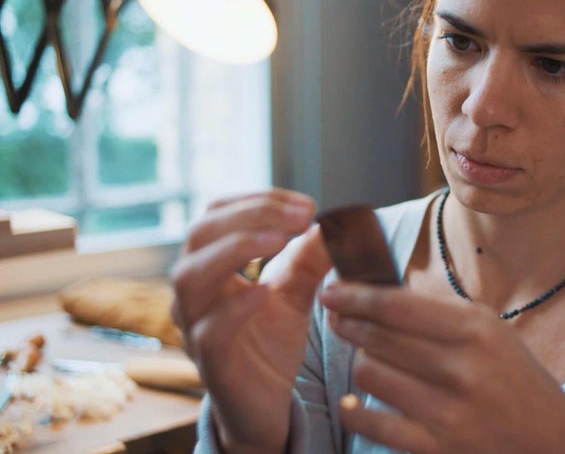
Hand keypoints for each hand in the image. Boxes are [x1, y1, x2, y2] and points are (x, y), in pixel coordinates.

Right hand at [170, 189, 331, 453]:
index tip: (306, 205)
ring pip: (191, 276)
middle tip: (301, 215)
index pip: (219, 214)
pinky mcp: (210, 363)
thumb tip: (335, 219)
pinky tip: (263, 291)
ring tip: (278, 239)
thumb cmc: (271, 342)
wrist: (266, 403)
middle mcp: (195, 290)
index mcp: (212, 264)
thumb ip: (311, 257)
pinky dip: (234, 307)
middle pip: (202, 234)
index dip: (259, 200)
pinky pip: (209, 331)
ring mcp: (196, 326)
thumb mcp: (296, 291)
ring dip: (236, 248)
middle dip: (252, 215)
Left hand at [320, 283, 564, 453]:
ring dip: (360, 362)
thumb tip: (377, 292)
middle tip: (338, 317)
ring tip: (368, 358)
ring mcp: (447, 412)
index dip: (356, 296)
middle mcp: (461, 368)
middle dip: (348, 323)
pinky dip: (354, 409)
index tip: (332, 289)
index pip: (396, 306)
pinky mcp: (436, 448)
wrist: (550, 442)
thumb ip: (437, 310)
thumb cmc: (513, 377)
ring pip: (369, 375)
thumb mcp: (488, 329)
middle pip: (377, 338)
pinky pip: (372, 422)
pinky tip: (353, 400)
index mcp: (475, 330)